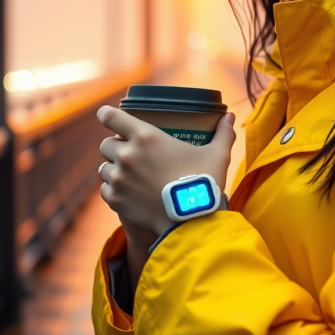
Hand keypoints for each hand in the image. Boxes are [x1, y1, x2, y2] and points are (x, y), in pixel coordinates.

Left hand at [97, 107, 236, 235]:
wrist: (191, 221)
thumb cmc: (203, 183)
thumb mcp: (217, 155)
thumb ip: (223, 134)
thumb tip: (231, 117)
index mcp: (146, 136)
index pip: (112, 117)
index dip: (106, 114)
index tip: (105, 114)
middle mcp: (127, 155)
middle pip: (106, 144)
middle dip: (114, 146)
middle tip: (128, 152)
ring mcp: (118, 178)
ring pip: (103, 167)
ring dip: (112, 168)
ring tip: (126, 174)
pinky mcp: (115, 200)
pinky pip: (105, 190)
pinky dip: (113, 190)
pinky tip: (126, 193)